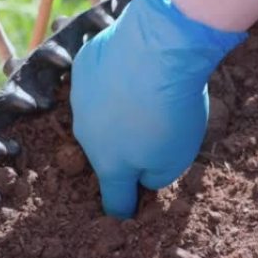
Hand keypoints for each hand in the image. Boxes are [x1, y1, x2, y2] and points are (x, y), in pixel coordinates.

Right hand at [70, 0, 245, 218]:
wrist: (158, 48)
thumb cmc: (171, 109)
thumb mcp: (177, 157)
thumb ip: (157, 177)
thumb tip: (144, 179)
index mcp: (110, 165)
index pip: (114, 199)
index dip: (124, 207)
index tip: (128, 210)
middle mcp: (86, 136)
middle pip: (107, 153)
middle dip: (125, 150)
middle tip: (153, 133)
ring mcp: (80, 100)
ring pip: (99, 117)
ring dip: (117, 114)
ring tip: (147, 97)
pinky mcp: (83, 67)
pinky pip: (98, 83)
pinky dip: (113, 82)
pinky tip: (135, 69)